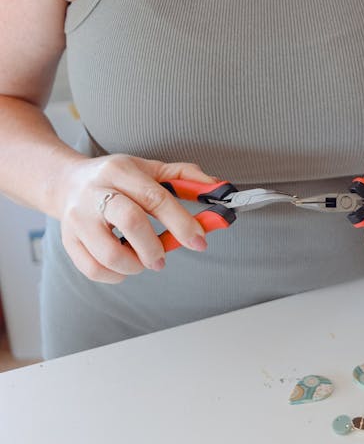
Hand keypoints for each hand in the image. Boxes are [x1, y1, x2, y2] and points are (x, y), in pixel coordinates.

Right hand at [57, 155, 216, 282]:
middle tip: (163, 259)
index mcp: (120, 171)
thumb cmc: (115, 178)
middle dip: (155, 248)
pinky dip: (116, 275)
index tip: (199, 241)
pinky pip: (94, 270)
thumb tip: (216, 187)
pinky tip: (123, 264)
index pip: (156, 197)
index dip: (182, 222)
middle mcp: (96, 192)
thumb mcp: (148, 168)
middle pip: (132, 222)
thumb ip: (184, 176)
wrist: (66, 183)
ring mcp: (78, 218)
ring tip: (142, 259)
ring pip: (110, 254)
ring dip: (135, 265)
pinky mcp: (68, 241)